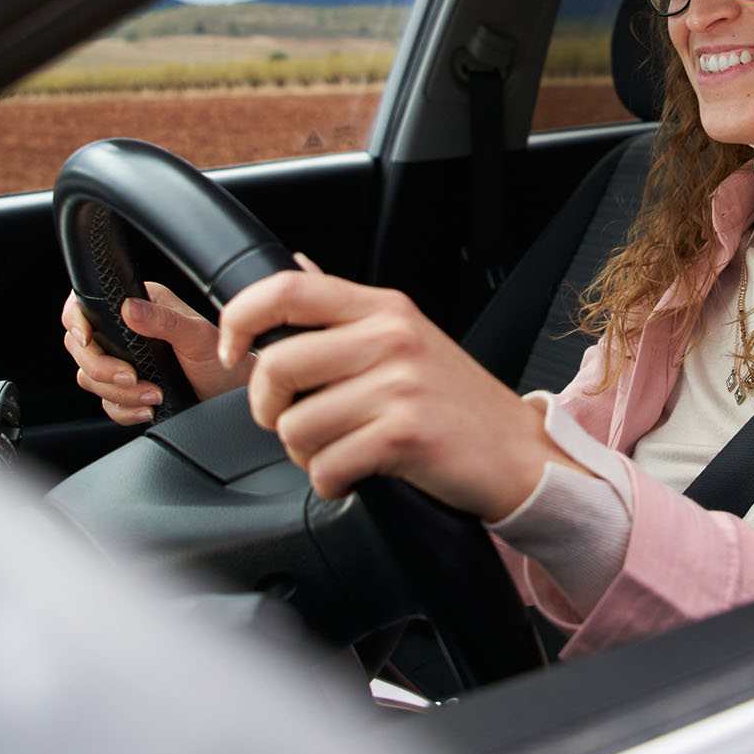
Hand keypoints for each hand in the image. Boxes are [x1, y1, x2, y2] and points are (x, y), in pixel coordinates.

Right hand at [62, 281, 254, 423]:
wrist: (230, 396)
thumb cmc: (222, 360)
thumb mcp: (197, 336)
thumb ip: (164, 322)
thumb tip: (128, 308)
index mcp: (140, 305)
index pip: (85, 306)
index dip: (77, 322)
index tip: (86, 339)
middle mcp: (126, 331)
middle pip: (80, 348)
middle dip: (103, 368)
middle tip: (133, 377)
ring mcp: (123, 361)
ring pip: (90, 378)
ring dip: (119, 392)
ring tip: (154, 395)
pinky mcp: (127, 389)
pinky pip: (106, 403)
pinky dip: (124, 410)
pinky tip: (149, 409)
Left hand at [214, 265, 583, 519]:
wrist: (522, 455)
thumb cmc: (460, 405)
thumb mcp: (409, 340)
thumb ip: (349, 317)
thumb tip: (295, 269)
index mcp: (385, 308)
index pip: (287, 290)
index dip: (240, 317)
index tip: (231, 349)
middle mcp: (391, 338)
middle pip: (276, 365)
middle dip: (268, 408)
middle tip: (292, 423)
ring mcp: (400, 385)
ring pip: (295, 426)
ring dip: (304, 454)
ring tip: (338, 453)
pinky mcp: (405, 434)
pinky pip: (326, 466)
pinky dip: (330, 483)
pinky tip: (354, 477)